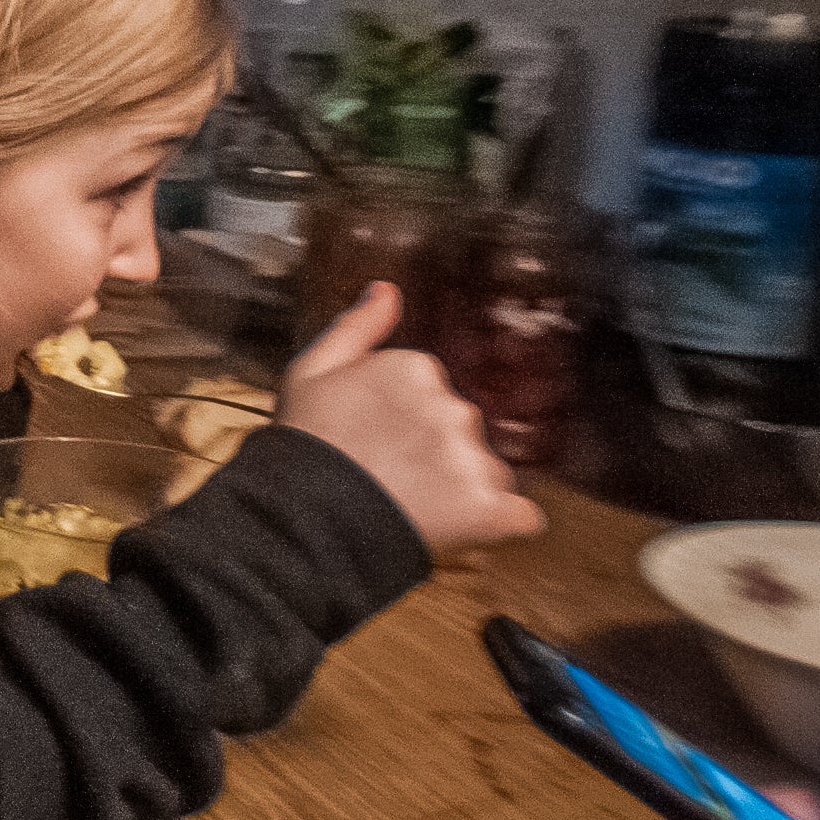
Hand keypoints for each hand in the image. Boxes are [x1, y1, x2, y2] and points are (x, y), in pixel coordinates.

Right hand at [278, 283, 540, 553]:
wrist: (302, 521)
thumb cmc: (304, 448)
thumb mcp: (311, 372)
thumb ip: (356, 328)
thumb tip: (386, 290)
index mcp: (417, 370)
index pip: (432, 395)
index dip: (402, 425)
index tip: (375, 443)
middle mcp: (453, 409)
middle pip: (460, 433)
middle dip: (435, 456)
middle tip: (388, 480)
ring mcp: (473, 460)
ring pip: (485, 473)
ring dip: (460, 491)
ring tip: (410, 508)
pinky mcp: (489, 510)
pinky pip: (518, 517)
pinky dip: (496, 525)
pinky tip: (458, 529)